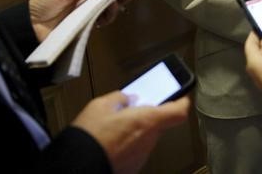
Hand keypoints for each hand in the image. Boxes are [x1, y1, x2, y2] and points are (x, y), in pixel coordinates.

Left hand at [29, 0, 134, 41]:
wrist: (29, 25)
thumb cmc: (42, 4)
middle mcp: (85, 7)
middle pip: (107, 3)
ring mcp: (84, 20)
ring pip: (105, 15)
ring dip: (113, 9)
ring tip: (114, 5)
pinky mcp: (81, 32)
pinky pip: (96, 26)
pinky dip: (103, 21)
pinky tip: (106, 16)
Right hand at [72, 91, 189, 173]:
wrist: (78, 165)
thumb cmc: (91, 136)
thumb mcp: (101, 105)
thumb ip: (120, 98)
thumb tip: (128, 99)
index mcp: (147, 120)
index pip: (178, 111)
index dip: (182, 101)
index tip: (182, 94)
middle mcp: (149, 139)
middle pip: (158, 123)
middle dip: (147, 116)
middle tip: (133, 109)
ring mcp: (142, 155)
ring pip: (145, 137)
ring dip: (136, 130)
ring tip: (115, 126)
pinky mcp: (133, 167)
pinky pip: (135, 150)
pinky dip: (127, 144)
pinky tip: (111, 141)